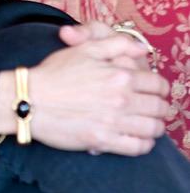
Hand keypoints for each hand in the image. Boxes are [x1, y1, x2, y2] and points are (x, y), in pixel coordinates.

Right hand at [28, 29, 168, 154]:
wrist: (31, 99)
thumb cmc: (55, 72)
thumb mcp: (85, 49)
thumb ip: (117, 44)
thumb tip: (142, 50)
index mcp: (119, 74)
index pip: (156, 83)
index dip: (160, 87)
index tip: (156, 89)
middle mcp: (121, 99)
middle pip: (158, 107)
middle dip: (160, 107)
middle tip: (154, 107)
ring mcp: (113, 122)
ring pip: (152, 129)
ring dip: (155, 126)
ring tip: (148, 123)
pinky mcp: (104, 141)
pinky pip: (138, 148)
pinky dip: (144, 144)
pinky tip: (138, 138)